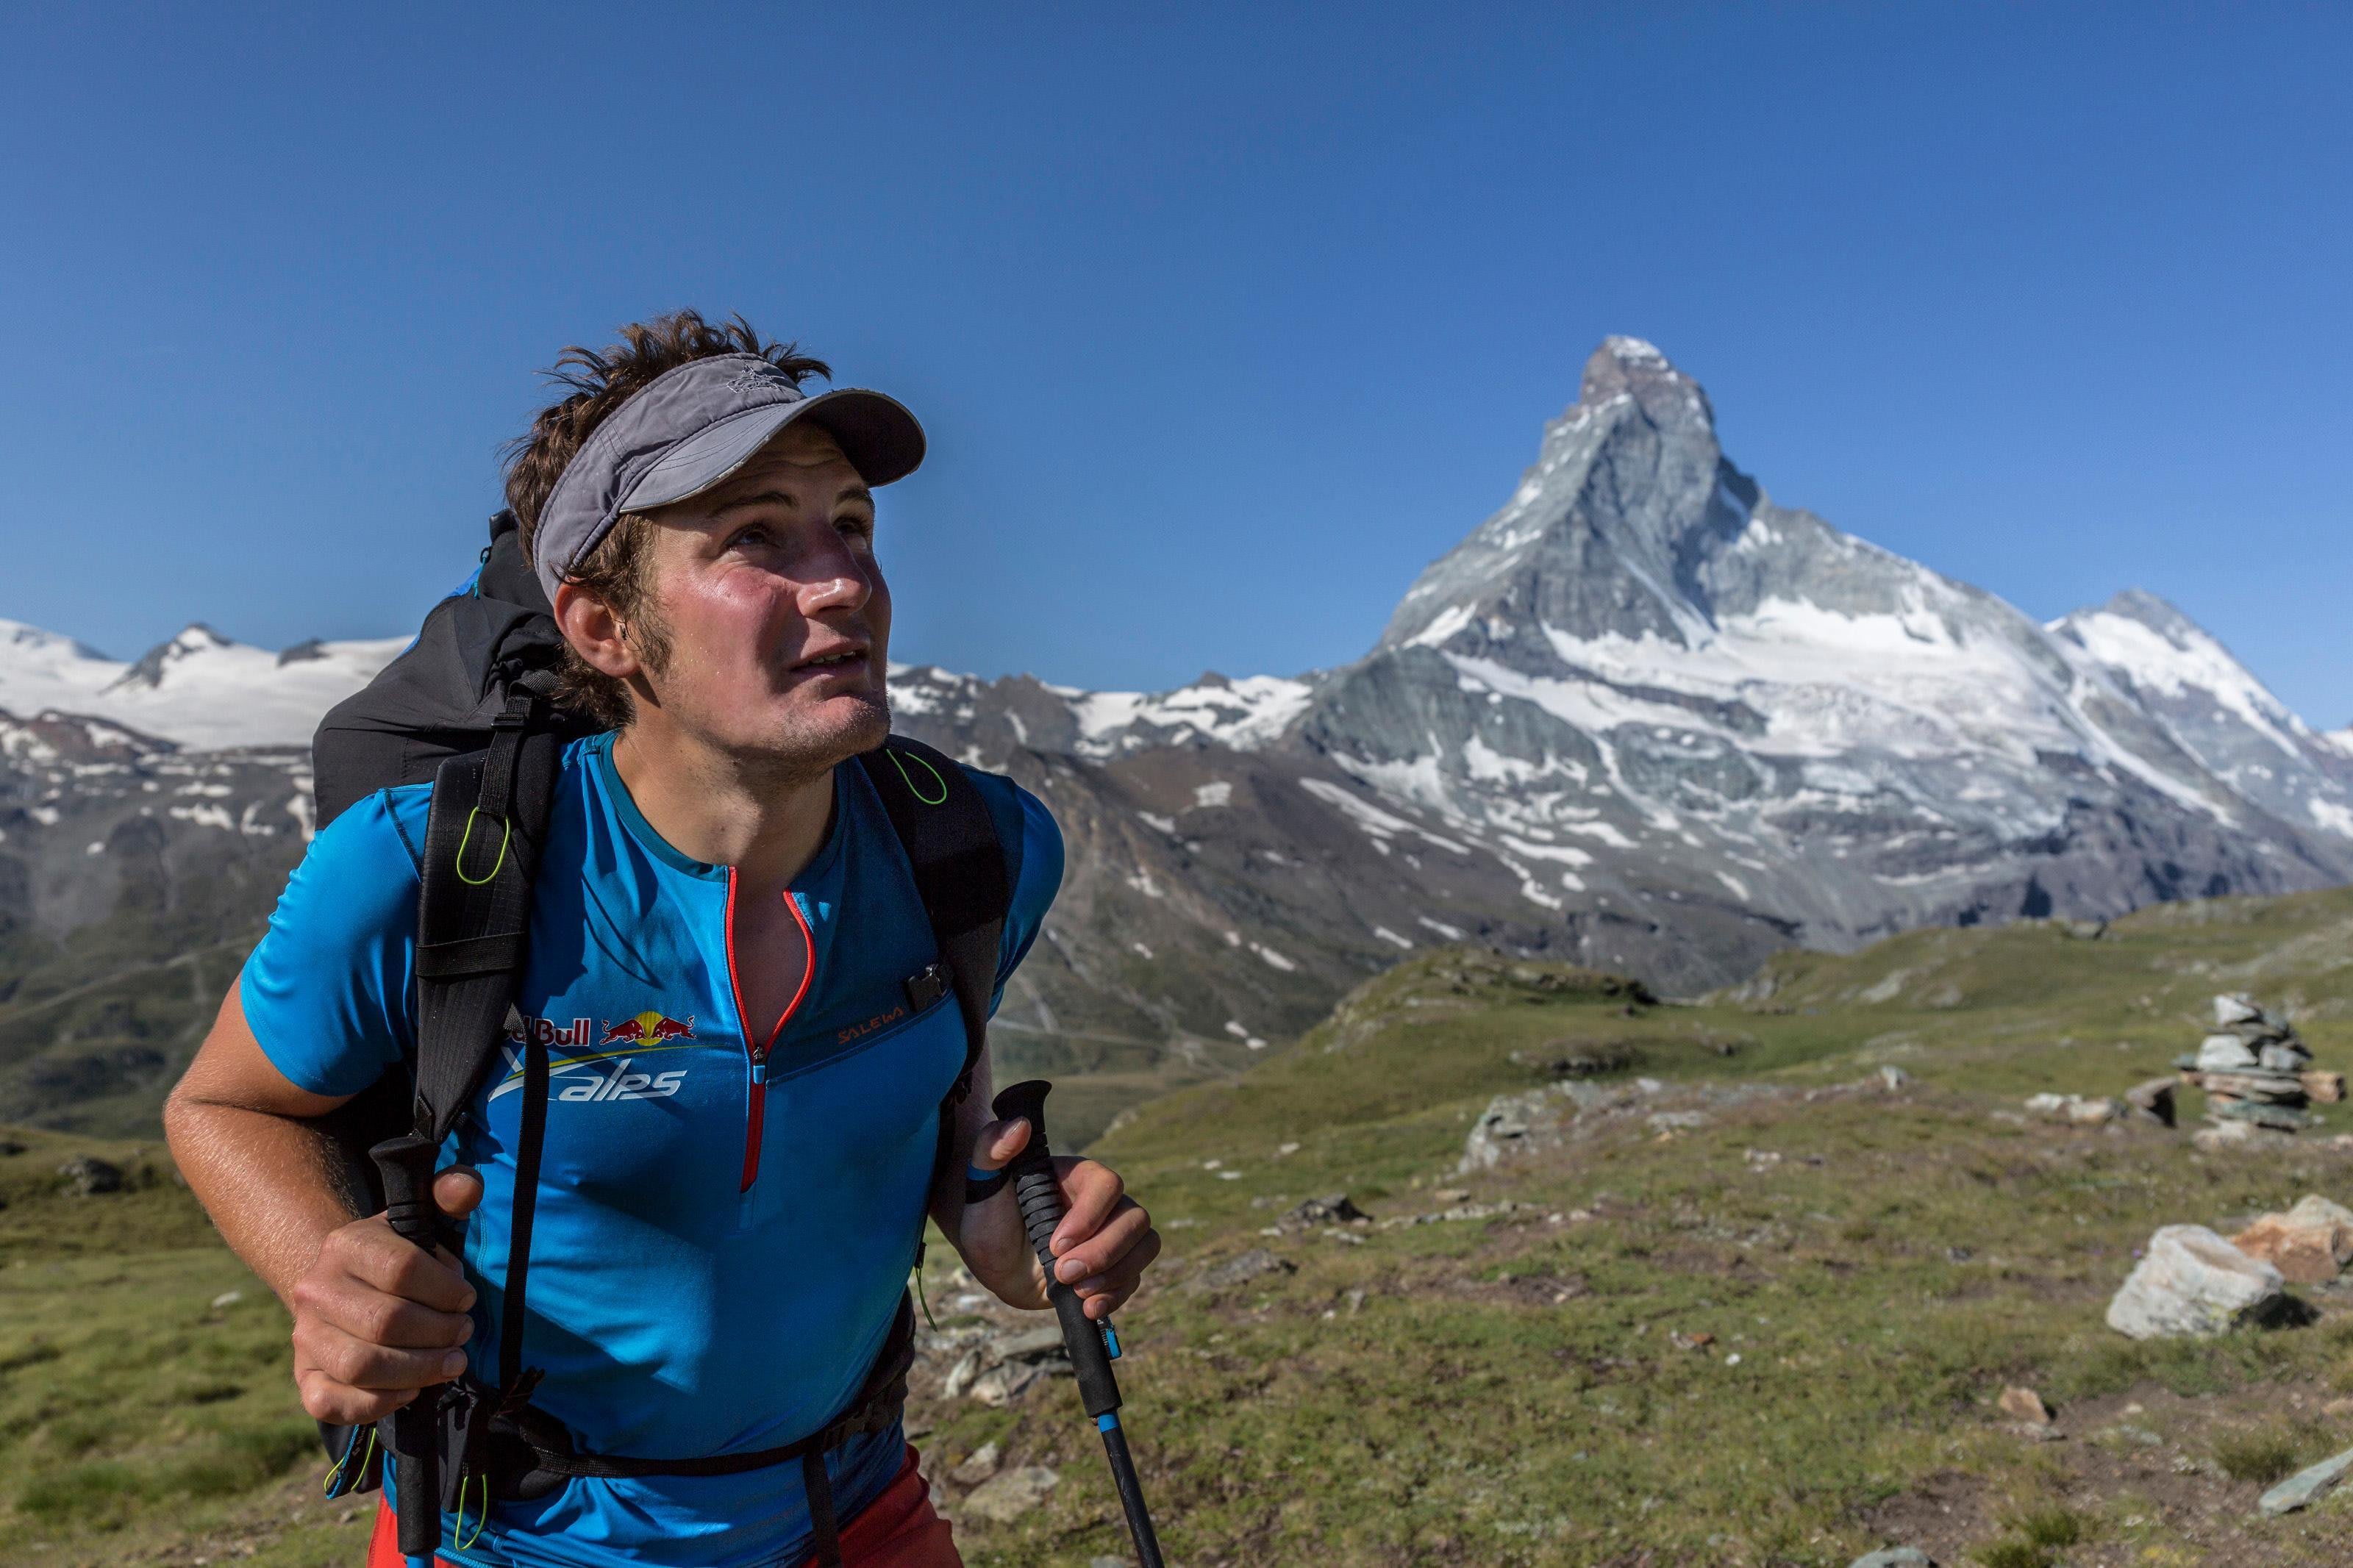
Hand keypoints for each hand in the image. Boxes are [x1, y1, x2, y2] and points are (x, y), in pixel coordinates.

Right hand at [288, 1165, 482, 1424]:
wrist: (345, 1288)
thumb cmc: (398, 1257)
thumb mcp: (422, 1221)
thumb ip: (449, 1196)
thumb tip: (467, 1186)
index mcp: (345, 1244)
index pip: (401, 1269)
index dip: (445, 1289)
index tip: (466, 1298)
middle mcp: (314, 1289)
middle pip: (385, 1321)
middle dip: (438, 1332)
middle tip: (463, 1334)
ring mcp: (304, 1336)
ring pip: (361, 1365)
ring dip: (418, 1370)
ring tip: (450, 1362)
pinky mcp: (304, 1377)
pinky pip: (333, 1403)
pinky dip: (379, 1403)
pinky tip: (412, 1390)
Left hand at [955, 1119, 1159, 1319]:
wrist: (992, 1259)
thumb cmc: (987, 1215)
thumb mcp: (983, 1183)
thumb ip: (992, 1149)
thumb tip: (1019, 1126)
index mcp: (1079, 1175)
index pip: (1108, 1185)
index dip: (1090, 1215)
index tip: (1056, 1244)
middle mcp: (1104, 1203)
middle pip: (1135, 1219)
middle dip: (1104, 1252)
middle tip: (1063, 1273)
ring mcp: (1112, 1235)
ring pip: (1145, 1246)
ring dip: (1116, 1274)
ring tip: (1077, 1292)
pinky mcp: (1112, 1267)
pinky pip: (1134, 1278)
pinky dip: (1116, 1296)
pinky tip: (1086, 1307)